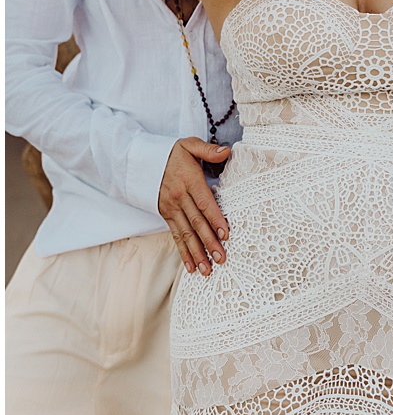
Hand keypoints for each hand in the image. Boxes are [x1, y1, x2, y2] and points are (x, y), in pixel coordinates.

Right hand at [158, 137, 229, 274]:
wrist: (142, 159)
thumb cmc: (172, 153)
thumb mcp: (189, 145)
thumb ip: (208, 149)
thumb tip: (226, 151)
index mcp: (189, 181)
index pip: (205, 203)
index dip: (215, 218)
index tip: (226, 234)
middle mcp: (179, 198)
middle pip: (196, 223)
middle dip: (209, 242)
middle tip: (222, 258)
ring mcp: (171, 209)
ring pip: (186, 234)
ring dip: (197, 253)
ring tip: (208, 269)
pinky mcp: (166, 215)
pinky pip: (175, 236)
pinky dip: (184, 252)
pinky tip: (192, 266)